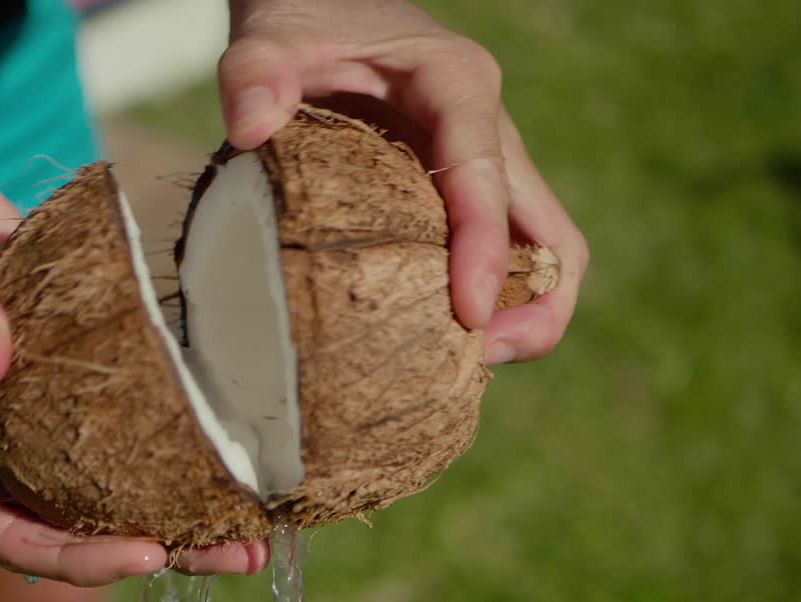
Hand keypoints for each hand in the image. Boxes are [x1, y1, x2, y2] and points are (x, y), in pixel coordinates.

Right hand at [0, 144, 267, 584]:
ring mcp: (36, 399)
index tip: (149, 557)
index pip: (13, 532)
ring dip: (184, 490)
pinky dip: (174, 416)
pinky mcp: (70, 354)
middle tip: (242, 550)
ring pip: (113, 465)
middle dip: (161, 542)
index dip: (80, 557)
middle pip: (81, 515)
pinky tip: (237, 418)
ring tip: (260, 503)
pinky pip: (125, 401)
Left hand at [221, 0, 588, 362]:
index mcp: (457, 85)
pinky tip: (437, 339)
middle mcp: (488, 128)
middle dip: (536, 303)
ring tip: (464, 365)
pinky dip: (487, 301)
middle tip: (483, 357)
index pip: (486, 175)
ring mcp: (484, 164)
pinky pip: (499, 254)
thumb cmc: (304, 19)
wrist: (325, 6)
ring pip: (538, 249)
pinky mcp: (463, 192)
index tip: (468, 315)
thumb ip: (254, 71)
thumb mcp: (270, 34)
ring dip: (521, 311)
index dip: (485, 250)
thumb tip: (250, 126)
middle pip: (550, 230)